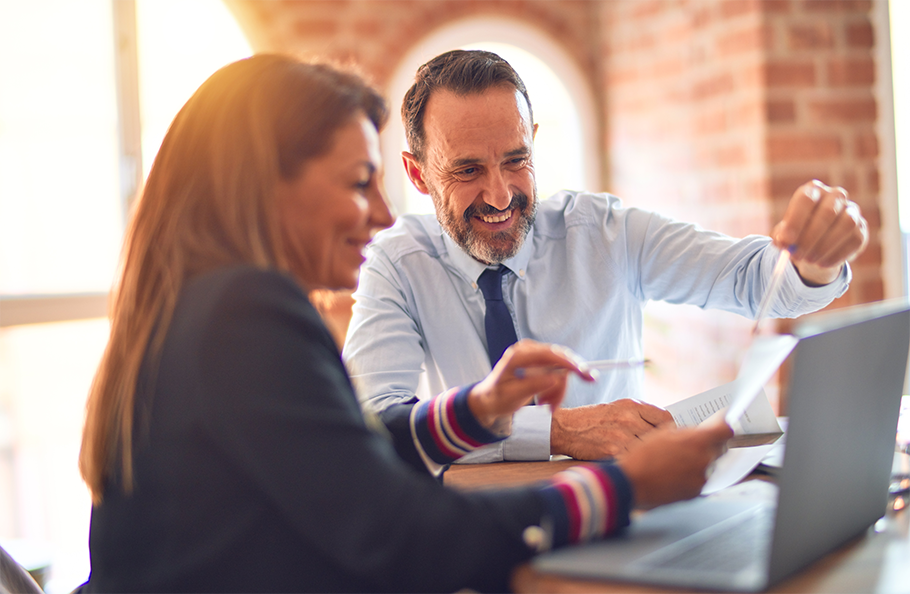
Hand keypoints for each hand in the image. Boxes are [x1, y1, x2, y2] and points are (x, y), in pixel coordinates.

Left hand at [468, 340, 595, 428]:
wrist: (489, 400)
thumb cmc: (497, 397)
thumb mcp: (513, 395)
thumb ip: (533, 385)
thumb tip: (554, 378)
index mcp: (518, 355)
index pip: (549, 353)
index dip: (569, 361)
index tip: (584, 371)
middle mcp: (528, 350)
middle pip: (560, 360)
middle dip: (566, 381)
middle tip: (574, 393)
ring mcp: (534, 356)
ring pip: (561, 370)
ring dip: (558, 391)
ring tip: (547, 407)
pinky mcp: (539, 364)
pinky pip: (557, 375)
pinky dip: (555, 390)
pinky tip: (545, 401)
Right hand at [549, 400, 673, 459]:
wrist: (565, 428)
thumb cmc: (592, 419)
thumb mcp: (617, 408)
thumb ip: (640, 415)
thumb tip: (664, 427)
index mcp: (632, 405)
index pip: (666, 417)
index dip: (672, 429)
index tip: (672, 437)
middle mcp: (629, 418)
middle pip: (660, 436)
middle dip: (662, 446)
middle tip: (663, 454)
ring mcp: (622, 436)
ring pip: (649, 450)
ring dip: (650, 457)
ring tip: (650, 462)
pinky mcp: (613, 452)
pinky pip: (634, 461)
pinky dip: (635, 464)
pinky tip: (633, 466)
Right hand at [616, 417, 732, 508]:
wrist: (632, 484)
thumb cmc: (642, 457)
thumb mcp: (662, 433)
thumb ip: (685, 431)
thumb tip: (696, 431)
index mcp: (697, 442)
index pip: (726, 431)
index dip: (724, 426)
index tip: (721, 424)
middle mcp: (705, 461)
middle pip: (721, 449)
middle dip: (712, 444)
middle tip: (696, 442)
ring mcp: (702, 479)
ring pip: (711, 465)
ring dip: (701, 461)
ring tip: (679, 461)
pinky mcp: (696, 493)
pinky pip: (702, 480)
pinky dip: (693, 475)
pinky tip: (676, 473)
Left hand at [772, 180, 867, 285]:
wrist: (815, 245)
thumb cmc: (797, 235)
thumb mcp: (784, 235)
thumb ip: (782, 237)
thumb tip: (783, 242)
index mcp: (813, 191)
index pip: (806, 199)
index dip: (795, 220)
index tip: (785, 240)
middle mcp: (835, 196)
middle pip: (828, 212)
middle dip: (811, 237)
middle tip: (797, 254)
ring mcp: (852, 211)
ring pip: (846, 225)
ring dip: (825, 246)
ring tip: (809, 260)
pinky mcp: (861, 229)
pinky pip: (855, 240)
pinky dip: (837, 255)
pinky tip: (822, 263)